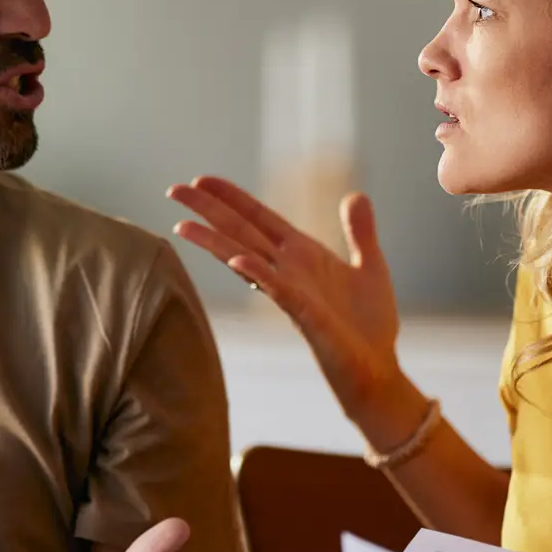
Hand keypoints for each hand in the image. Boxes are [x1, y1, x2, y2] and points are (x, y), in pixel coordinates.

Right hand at [167, 177, 417, 439]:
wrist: (378, 372)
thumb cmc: (370, 327)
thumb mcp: (370, 267)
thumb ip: (360, 232)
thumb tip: (355, 195)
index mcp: (303, 256)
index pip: (259, 219)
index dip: (231, 198)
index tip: (201, 180)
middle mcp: (289, 271)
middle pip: (241, 232)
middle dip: (209, 210)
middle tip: (174, 190)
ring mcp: (292, 293)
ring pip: (246, 259)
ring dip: (215, 242)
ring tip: (182, 225)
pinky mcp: (306, 317)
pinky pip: (278, 291)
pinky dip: (258, 274)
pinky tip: (238, 260)